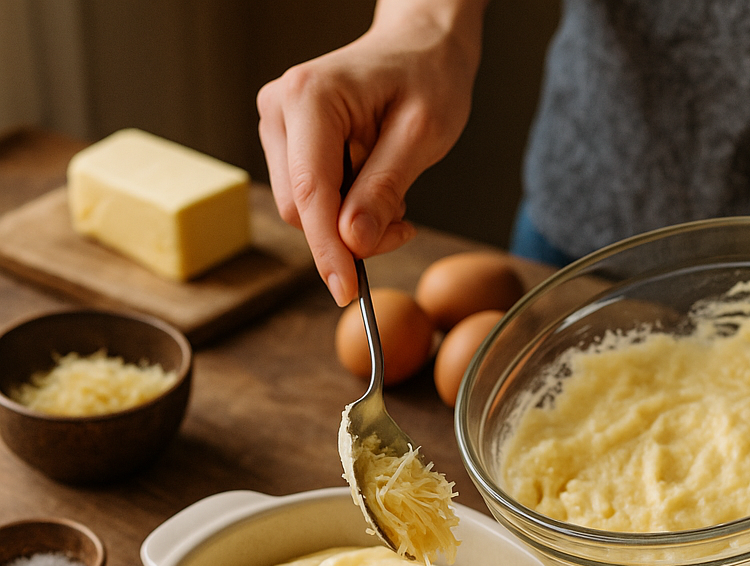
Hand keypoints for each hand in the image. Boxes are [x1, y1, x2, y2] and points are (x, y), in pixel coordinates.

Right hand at [256, 0, 487, 305]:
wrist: (421, 46)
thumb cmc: (427, 77)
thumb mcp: (422, 136)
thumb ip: (385, 190)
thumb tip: (354, 243)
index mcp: (310, 97)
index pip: (309, 194)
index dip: (328, 250)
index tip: (347, 292)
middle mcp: (281, 109)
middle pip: (300, 209)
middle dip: (348, 235)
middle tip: (403, 225)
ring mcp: (279, 126)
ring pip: (303, 211)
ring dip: (349, 224)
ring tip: (394, 196)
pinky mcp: (288, 144)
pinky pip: (310, 201)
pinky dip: (345, 212)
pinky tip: (375, 189)